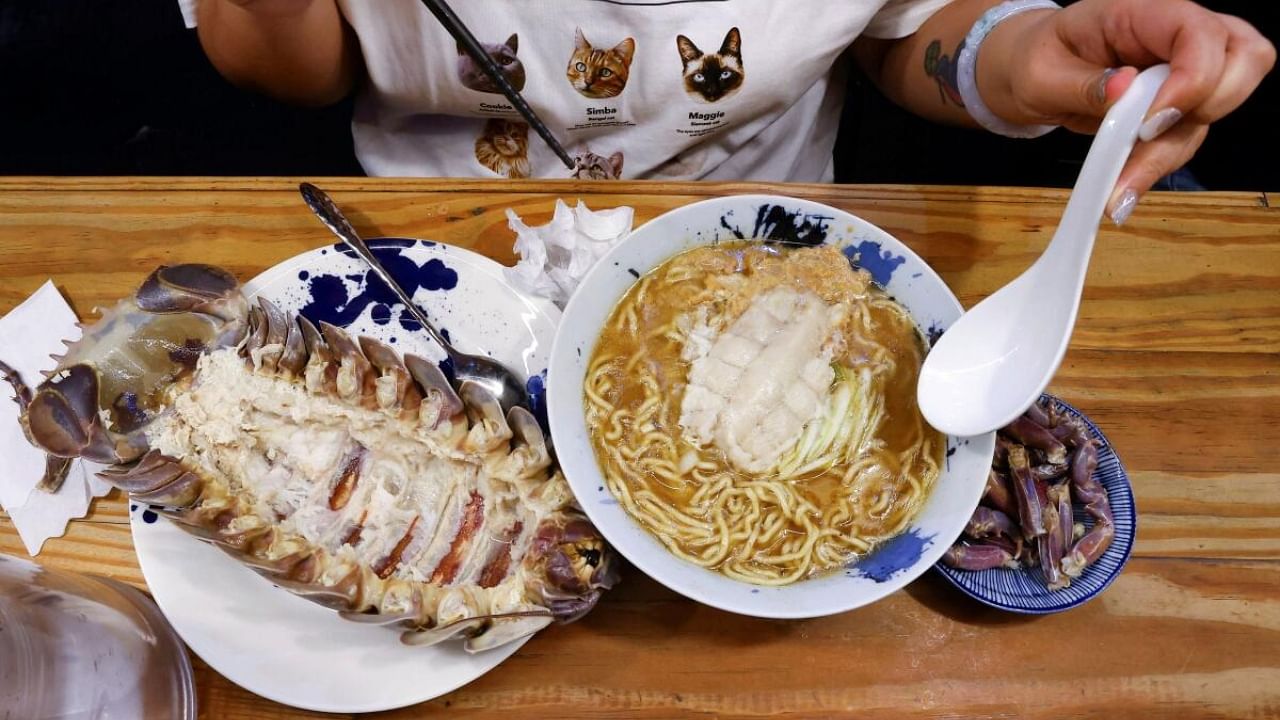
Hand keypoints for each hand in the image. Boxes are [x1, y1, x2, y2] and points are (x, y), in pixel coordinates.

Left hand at [989, 0, 1273, 221]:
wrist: (1031, 74)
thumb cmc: (1036, 60)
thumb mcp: (1040, 74)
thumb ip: (1080, 83)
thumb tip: (1122, 90)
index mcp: (1143, 12)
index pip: (1199, 30)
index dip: (1194, 77)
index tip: (1150, 122)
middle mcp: (1176, 37)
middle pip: (1246, 58)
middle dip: (1211, 107)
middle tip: (1150, 138)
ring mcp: (1184, 72)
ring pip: (1215, 112)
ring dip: (1169, 155)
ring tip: (1119, 192)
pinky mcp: (1178, 106)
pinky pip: (1186, 137)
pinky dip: (1158, 166)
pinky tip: (1123, 190)